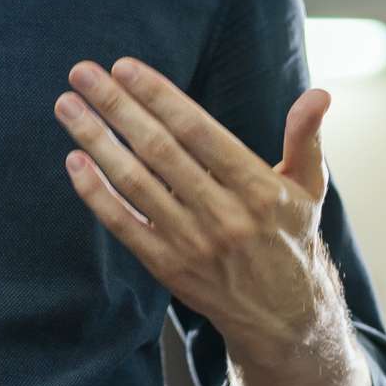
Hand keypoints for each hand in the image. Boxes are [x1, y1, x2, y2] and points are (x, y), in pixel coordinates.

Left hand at [56, 59, 341, 357]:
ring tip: (67, 106)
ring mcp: (192, 244)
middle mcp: (224, 216)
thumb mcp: (309, 188)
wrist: (283, 318)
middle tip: (81, 73)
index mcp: (259, 189)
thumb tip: (318, 95)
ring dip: (96, 142)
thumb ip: (306, 138)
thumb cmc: (291, 238)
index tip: (125, 67)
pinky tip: (74, 160)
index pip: (200, 133)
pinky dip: (96, 194)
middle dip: (116, 108)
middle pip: (159, 152)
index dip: (160, 97)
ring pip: (135, 185)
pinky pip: (124, 226)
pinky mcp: (168, 267)